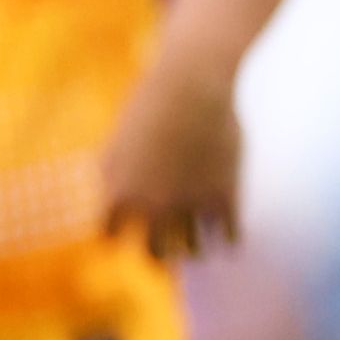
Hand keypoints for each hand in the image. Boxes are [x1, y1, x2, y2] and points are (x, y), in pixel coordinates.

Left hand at [98, 55, 245, 261]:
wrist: (191, 83)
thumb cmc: (152, 107)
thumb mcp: (117, 142)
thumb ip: (110, 178)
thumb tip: (109, 208)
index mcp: (119, 194)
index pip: (109, 237)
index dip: (118, 234)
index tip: (128, 230)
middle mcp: (152, 207)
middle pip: (154, 254)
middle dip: (159, 256)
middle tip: (164, 255)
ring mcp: (190, 204)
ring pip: (193, 250)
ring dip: (194, 248)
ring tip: (197, 247)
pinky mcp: (225, 196)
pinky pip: (229, 237)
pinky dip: (229, 238)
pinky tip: (228, 235)